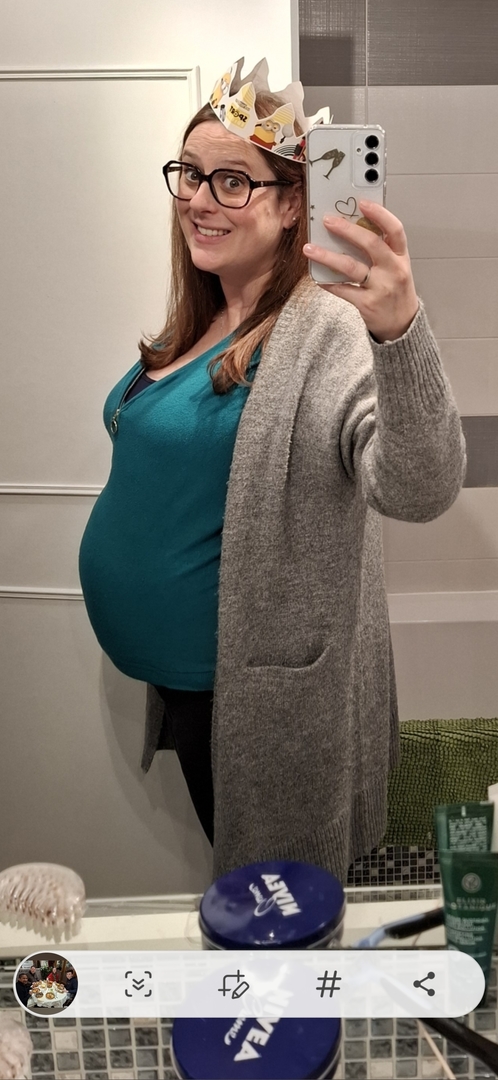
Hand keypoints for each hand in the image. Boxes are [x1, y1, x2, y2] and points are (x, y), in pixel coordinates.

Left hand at [303, 201, 418, 342]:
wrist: (402, 325)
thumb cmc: (396, 291)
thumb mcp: (396, 267)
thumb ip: (381, 249)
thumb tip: (353, 228)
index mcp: (401, 257)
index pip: (395, 229)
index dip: (380, 214)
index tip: (363, 203)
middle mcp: (393, 270)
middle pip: (370, 243)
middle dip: (347, 230)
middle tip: (328, 221)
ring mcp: (381, 288)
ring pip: (351, 267)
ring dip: (327, 256)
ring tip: (309, 248)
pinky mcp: (367, 304)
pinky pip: (343, 290)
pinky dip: (328, 282)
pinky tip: (317, 276)